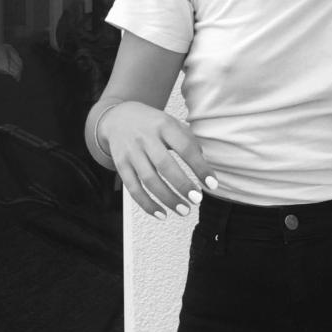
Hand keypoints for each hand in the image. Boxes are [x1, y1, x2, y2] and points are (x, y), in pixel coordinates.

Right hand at [99, 100, 217, 218]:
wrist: (119, 117)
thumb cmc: (154, 124)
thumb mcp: (172, 123)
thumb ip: (188, 141)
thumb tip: (203, 166)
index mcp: (164, 125)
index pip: (185, 147)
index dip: (200, 167)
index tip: (212, 184)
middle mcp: (145, 138)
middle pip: (164, 165)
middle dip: (182, 185)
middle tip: (197, 200)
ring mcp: (131, 152)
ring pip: (149, 180)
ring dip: (168, 199)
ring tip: (185, 210)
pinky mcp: (120, 165)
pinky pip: (133, 189)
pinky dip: (147, 204)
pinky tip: (162, 214)